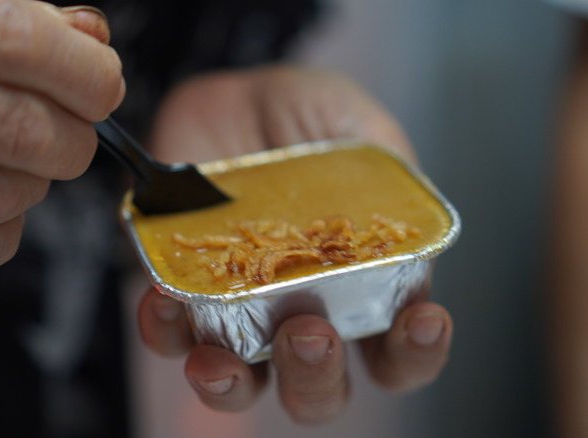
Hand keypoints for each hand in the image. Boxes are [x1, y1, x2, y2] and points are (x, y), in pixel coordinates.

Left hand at [138, 66, 452, 423]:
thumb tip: (405, 214)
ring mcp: (238, 313)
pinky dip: (164, 330)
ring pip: (239, 384)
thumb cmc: (304, 116)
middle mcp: (301, 314)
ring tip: (220, 358)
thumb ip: (389, 168)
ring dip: (231, 384)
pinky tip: (165, 300)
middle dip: (316, 378)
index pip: (397, 350)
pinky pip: (168, 335)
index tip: (423, 320)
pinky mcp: (183, 294)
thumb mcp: (357, 126)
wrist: (230, 93)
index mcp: (359, 289)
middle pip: (317, 390)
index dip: (415, 353)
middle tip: (310, 331)